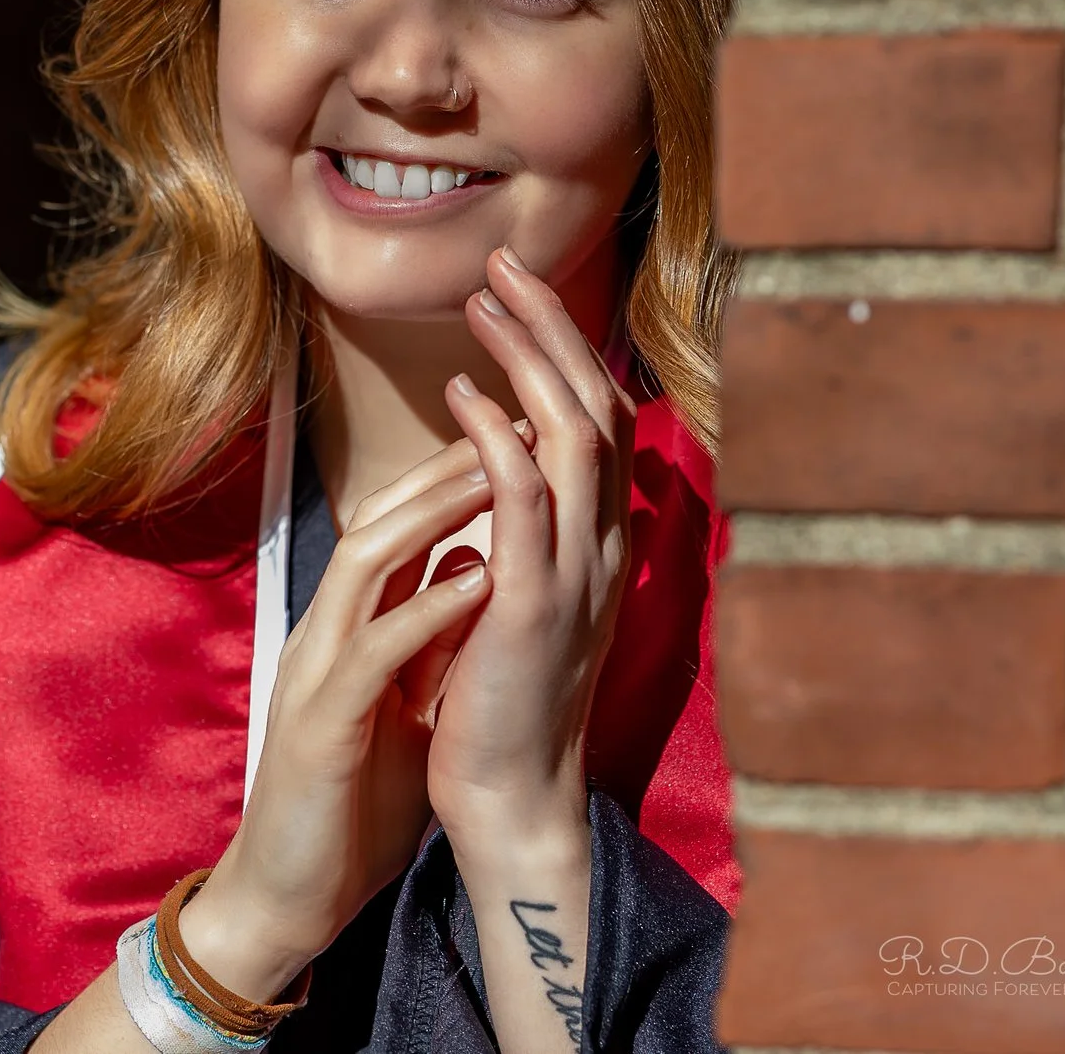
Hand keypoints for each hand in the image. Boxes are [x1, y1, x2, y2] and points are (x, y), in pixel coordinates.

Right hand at [180, 436, 498, 1000]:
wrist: (291, 895)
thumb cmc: (351, 803)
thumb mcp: (404, 704)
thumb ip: (431, 642)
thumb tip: (478, 574)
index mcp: (347, 628)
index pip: (396, 526)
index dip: (454, 476)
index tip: (521, 438)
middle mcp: (325, 632)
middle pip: (377, 520)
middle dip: (445, 467)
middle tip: (513, 421)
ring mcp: (317, 672)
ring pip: (364, 563)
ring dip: (433, 514)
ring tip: (497, 474)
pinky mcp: (321, 725)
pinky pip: (373, 652)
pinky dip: (426, 612)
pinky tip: (476, 585)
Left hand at [424, 244, 635, 851]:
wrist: (504, 798)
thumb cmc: (496, 697)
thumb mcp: (519, 593)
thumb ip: (524, 529)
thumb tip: (503, 459)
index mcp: (598, 541)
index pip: (598, 419)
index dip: (563, 348)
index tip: (515, 294)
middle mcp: (602, 546)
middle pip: (597, 406)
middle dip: (553, 328)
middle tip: (504, 266)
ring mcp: (574, 574)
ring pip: (573, 438)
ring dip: (529, 360)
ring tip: (485, 303)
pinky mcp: (531, 606)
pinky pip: (524, 502)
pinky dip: (495, 439)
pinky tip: (463, 396)